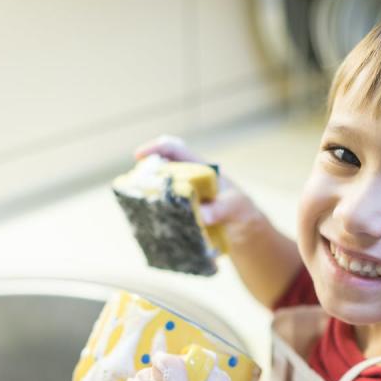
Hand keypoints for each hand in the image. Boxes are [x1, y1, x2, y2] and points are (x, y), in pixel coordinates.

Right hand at [133, 134, 270, 247]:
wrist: (245, 231)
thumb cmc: (241, 211)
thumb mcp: (235, 208)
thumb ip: (220, 209)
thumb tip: (202, 215)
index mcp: (200, 169)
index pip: (175, 149)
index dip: (156, 148)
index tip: (138, 156)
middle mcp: (187, 180)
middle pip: (159, 169)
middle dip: (145, 175)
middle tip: (135, 187)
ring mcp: (181, 198)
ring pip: (157, 191)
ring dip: (146, 196)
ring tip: (137, 206)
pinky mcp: (179, 216)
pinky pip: (162, 212)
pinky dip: (153, 215)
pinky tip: (147, 224)